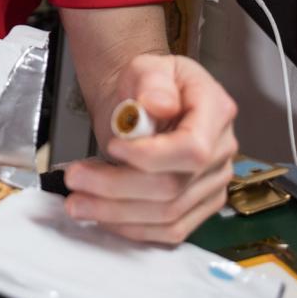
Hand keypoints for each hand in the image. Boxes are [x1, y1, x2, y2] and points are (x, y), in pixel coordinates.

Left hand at [62, 54, 237, 243]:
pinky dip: (132, 228)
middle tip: (74, 178)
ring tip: (77, 201)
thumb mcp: (147, 67)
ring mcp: (213, 183)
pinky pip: (170, 230)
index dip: (150, 156)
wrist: (145, 104)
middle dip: (117, 187)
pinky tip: (102, 216)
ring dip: (115, 212)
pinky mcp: (199, 206)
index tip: (113, 146)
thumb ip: (152, 82)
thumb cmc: (147, 86)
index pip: (191, 148)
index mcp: (216, 111)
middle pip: (173, 186)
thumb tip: (159, 105)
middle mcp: (222, 151)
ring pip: (168, 214)